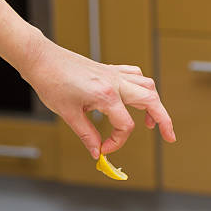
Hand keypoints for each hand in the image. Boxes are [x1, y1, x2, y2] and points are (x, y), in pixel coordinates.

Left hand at [21, 34, 174, 158]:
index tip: (103, 149)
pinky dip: (142, 87)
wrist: (40, 58)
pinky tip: (136, 98)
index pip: (125, 125)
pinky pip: (135, 75)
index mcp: (105, 95)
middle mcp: (115, 83)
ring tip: (151, 122)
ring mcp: (114, 74)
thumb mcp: (68, 114)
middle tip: (169, 137)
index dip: (117, 142)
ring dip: (155, 103)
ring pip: (147, 86)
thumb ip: (87, 135)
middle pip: (151, 102)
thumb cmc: (51, 82)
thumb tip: (97, 151)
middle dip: (164, 121)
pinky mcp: (110, 70)